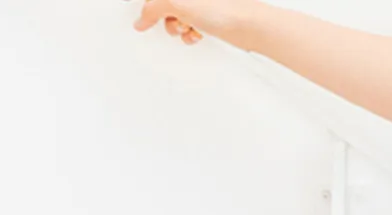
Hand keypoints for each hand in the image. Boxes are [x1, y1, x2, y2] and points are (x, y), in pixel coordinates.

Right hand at [133, 0, 256, 46]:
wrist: (250, 25)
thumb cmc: (222, 8)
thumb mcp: (178, 3)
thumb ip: (154, 8)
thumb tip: (141, 19)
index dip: (152, 8)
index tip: (147, 19)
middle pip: (167, 6)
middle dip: (167, 16)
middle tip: (177, 22)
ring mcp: (202, 4)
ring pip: (178, 17)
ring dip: (180, 27)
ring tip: (190, 28)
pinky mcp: (211, 17)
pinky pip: (192, 26)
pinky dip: (191, 33)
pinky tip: (197, 35)